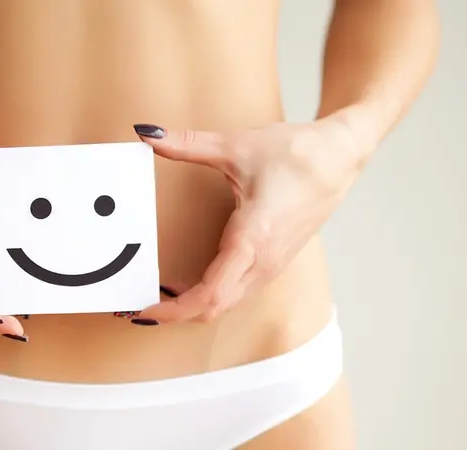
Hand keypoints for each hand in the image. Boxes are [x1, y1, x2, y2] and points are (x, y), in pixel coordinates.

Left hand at [132, 116, 369, 323]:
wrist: (341, 156)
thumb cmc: (296, 152)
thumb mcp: (236, 146)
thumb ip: (188, 144)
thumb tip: (146, 134)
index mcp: (252, 239)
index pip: (210, 294)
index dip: (174, 310)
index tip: (145, 311)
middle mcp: (263, 261)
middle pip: (216, 308)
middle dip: (176, 313)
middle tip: (139, 307)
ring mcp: (272, 265)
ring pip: (228, 304)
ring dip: (193, 307)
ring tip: (157, 298)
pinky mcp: (274, 261)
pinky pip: (238, 292)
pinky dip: (210, 296)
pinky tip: (187, 284)